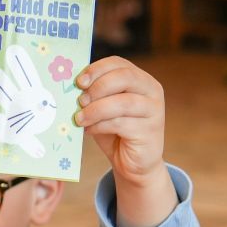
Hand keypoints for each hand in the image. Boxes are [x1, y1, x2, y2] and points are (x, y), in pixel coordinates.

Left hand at [73, 56, 164, 184]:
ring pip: (122, 102)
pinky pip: (121, 123)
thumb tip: (72, 86)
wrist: (132, 162)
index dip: (97, 69)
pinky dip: (100, 126)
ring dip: (95, 110)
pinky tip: (89, 131)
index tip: (79, 82)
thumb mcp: (103, 108)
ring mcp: (154, 110)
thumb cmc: (115, 131)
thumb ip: (94, 95)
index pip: (119, 63)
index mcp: (140, 79)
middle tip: (80, 101)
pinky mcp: (149, 130)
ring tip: (79, 119)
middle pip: (124, 77)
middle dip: (97, 88)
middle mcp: (152, 90)